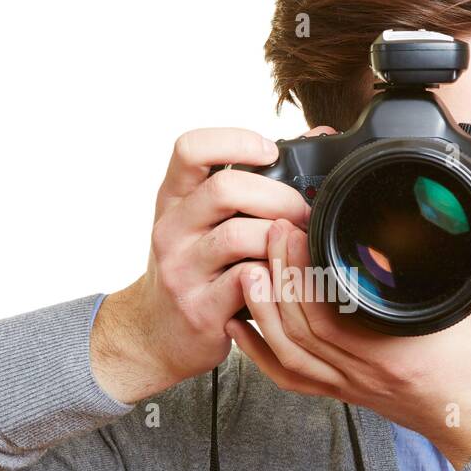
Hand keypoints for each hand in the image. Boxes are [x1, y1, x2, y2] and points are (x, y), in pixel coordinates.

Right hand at [91, 126, 332, 404]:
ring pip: (239, 236)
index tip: (271, 152)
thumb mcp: (203, 221)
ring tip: (299, 246)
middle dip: (279, 196)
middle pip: (225, 189)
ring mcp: (182, 271)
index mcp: (173, 199)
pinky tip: (285, 277)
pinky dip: (276, 276)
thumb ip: (247, 184)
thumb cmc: (193, 268)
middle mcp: (171, 229)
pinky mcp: (200, 309)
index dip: (235, 141)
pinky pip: (248, 284)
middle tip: (302, 212)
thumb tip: (316, 136)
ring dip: (281, 238)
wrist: (154, 334)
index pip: (190, 149)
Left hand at [230, 181, 470, 470]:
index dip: (303, 270)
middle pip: (300, 325)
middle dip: (278, 276)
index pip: (332, 309)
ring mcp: (350, 384)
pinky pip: (290, 376)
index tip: (297, 227)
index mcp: (397, 347)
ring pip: (288, 352)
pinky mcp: (343, 392)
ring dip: (263, 310)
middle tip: (272, 233)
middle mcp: (365, 369)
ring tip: (251, 270)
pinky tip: (241, 327)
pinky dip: (261, 352)